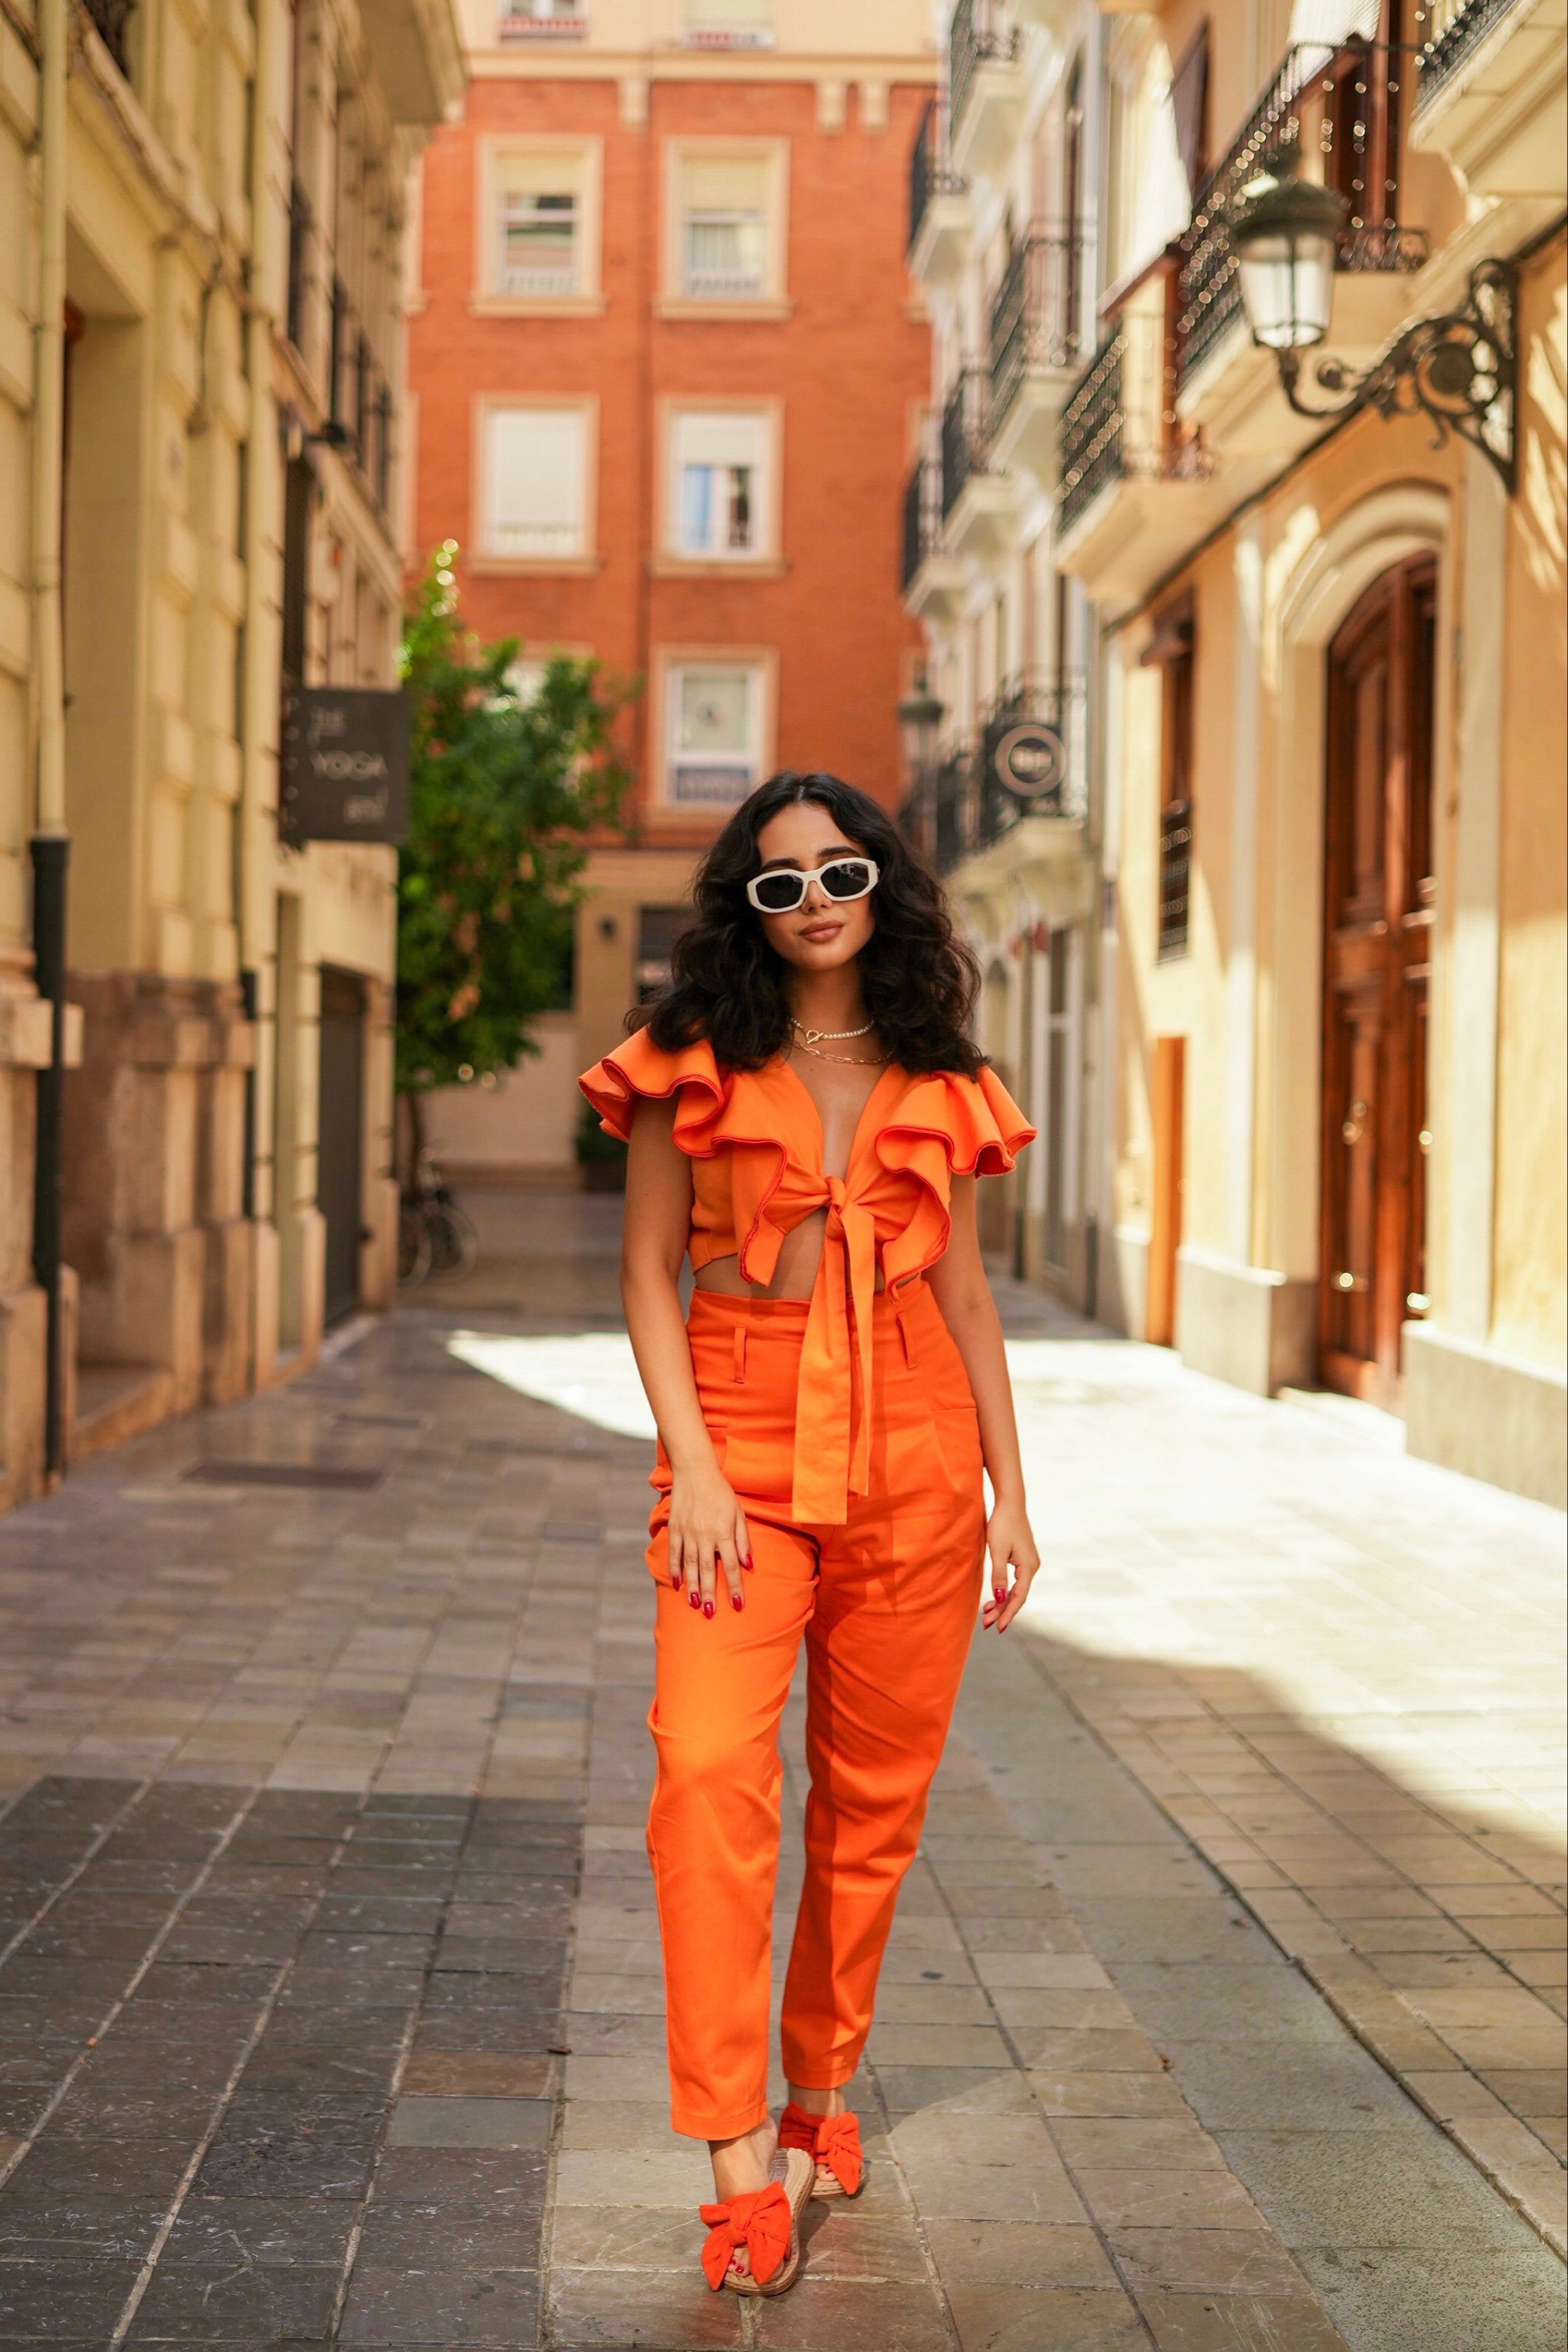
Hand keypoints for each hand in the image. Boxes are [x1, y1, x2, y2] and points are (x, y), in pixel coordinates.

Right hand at [667, 1461, 751, 1618]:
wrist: (695, 1471)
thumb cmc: (721, 1492)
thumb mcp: (738, 1512)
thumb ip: (743, 1540)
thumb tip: (748, 1564)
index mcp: (723, 1531)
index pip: (730, 1565)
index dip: (734, 1585)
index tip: (737, 1604)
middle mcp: (705, 1535)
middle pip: (708, 1569)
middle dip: (709, 1593)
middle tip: (710, 1613)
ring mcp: (687, 1532)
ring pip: (690, 1565)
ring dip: (692, 1586)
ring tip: (694, 1604)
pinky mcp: (675, 1528)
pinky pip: (675, 1553)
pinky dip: (675, 1569)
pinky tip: (677, 1584)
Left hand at [980, 1497, 1038, 1633]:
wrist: (1010, 1503)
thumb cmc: (1002, 1524)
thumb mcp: (998, 1551)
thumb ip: (999, 1576)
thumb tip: (1000, 1598)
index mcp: (1028, 1566)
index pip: (1019, 1597)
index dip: (1008, 1613)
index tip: (998, 1627)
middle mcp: (1032, 1566)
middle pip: (1018, 1596)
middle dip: (1002, 1610)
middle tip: (987, 1624)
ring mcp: (1029, 1563)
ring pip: (1016, 1589)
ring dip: (1002, 1602)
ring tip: (986, 1614)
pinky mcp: (1023, 1558)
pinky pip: (1015, 1581)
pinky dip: (1004, 1590)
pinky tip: (993, 1597)